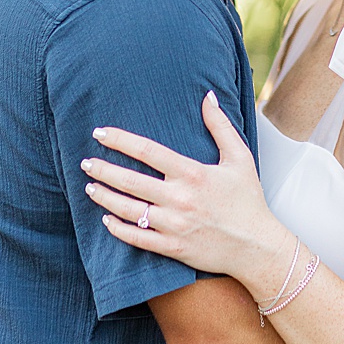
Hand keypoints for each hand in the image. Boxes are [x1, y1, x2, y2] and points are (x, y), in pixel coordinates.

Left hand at [82, 91, 290, 295]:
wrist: (257, 245)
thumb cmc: (248, 199)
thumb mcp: (240, 158)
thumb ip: (220, 126)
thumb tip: (207, 96)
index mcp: (194, 174)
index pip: (148, 152)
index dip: (121, 140)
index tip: (101, 133)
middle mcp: (180, 199)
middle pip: (131, 181)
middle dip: (103, 170)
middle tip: (85, 162)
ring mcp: (174, 225)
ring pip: (128, 210)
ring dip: (105, 197)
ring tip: (90, 187)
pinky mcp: (172, 248)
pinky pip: (136, 238)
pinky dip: (118, 229)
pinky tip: (106, 219)